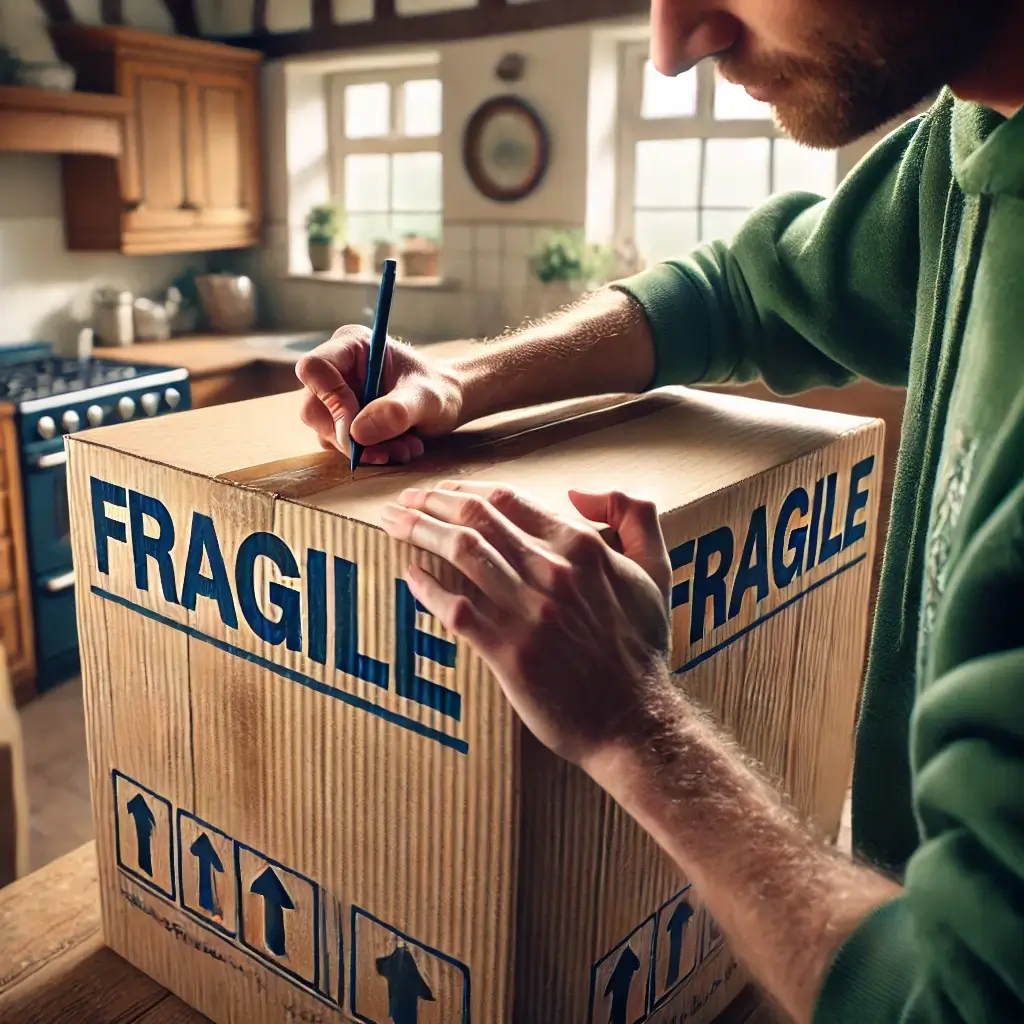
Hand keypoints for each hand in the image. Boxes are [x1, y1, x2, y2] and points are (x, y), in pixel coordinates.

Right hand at [295, 326, 463, 464]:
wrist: (447, 403)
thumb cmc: (439, 390)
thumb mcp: (427, 400)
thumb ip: (396, 411)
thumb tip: (357, 432)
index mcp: (352, 345)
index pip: (315, 368)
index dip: (331, 399)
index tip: (359, 429)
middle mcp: (338, 369)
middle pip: (314, 408)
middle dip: (350, 438)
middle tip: (389, 452)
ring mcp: (336, 396)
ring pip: (326, 432)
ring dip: (365, 450)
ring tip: (405, 449)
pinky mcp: (342, 420)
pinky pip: (341, 445)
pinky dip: (369, 454)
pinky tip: (399, 449)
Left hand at [379, 481, 672, 764]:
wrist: (634, 720)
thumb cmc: (640, 648)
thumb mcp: (655, 571)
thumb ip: (634, 517)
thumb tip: (581, 491)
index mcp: (582, 546)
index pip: (508, 498)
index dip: (465, 488)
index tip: (441, 490)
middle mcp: (552, 571)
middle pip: (474, 517)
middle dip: (430, 501)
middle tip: (403, 501)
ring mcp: (527, 611)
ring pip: (459, 551)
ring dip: (419, 530)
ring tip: (392, 524)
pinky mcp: (507, 652)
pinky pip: (453, 608)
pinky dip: (426, 587)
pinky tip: (409, 577)